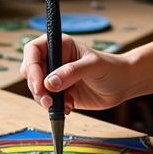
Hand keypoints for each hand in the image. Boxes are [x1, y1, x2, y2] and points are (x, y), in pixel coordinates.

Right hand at [21, 34, 136, 113]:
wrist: (122, 84)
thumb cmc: (111, 68)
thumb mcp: (94, 66)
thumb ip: (72, 72)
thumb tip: (49, 83)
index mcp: (59, 45)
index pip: (33, 50)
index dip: (32, 66)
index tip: (39, 84)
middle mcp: (54, 59)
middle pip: (30, 71)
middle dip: (36, 87)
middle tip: (48, 101)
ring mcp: (55, 76)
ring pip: (36, 88)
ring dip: (45, 100)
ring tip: (64, 106)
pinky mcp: (59, 92)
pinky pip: (47, 100)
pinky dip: (54, 107)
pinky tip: (70, 108)